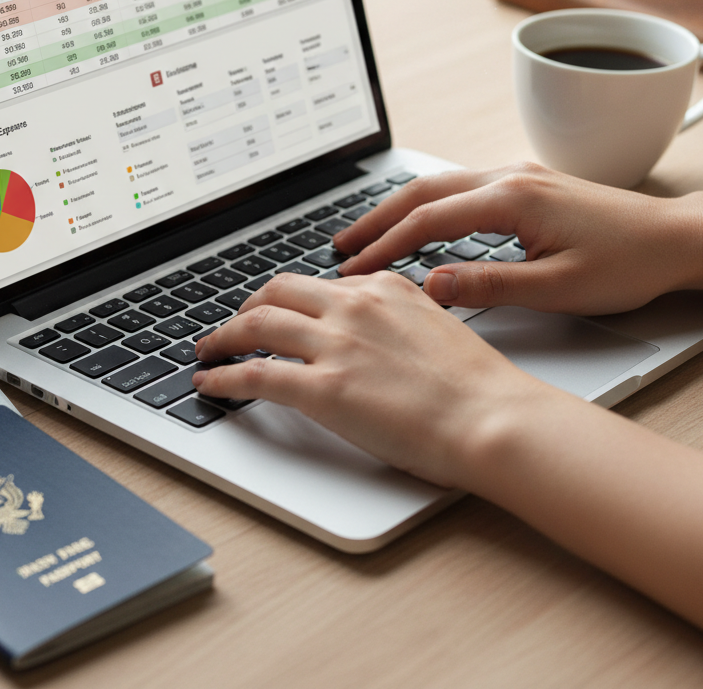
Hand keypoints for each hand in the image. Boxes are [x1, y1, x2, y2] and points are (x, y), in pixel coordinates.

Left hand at [192, 271, 547, 487]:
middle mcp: (353, 306)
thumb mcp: (434, 324)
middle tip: (235, 325)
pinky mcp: (324, 389)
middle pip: (276, 293)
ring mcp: (336, 345)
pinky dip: (224, 377)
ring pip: (256, 326)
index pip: (318, 284)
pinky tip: (210, 384)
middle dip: (247, 307)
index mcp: (382, 287)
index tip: (276, 311)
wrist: (493, 418)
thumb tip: (368, 327)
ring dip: (223, 337)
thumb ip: (395, 316)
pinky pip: (256, 375)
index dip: (288, 300)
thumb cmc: (475, 385)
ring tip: (209, 350)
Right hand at [334, 162, 690, 314]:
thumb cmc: (628, 263)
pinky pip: (461, 188)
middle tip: (340, 246)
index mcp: (512, 198)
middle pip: (422, 191)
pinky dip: (427, 206)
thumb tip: (432, 285)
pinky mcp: (526, 183)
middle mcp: (509, 176)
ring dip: (398, 209)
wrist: (677, 237)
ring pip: (439, 185)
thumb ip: (491, 285)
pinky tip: (418, 225)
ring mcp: (517, 175)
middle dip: (376, 218)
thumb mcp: (559, 288)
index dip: (385, 245)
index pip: (428, 220)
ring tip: (366, 235)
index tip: (354, 268)